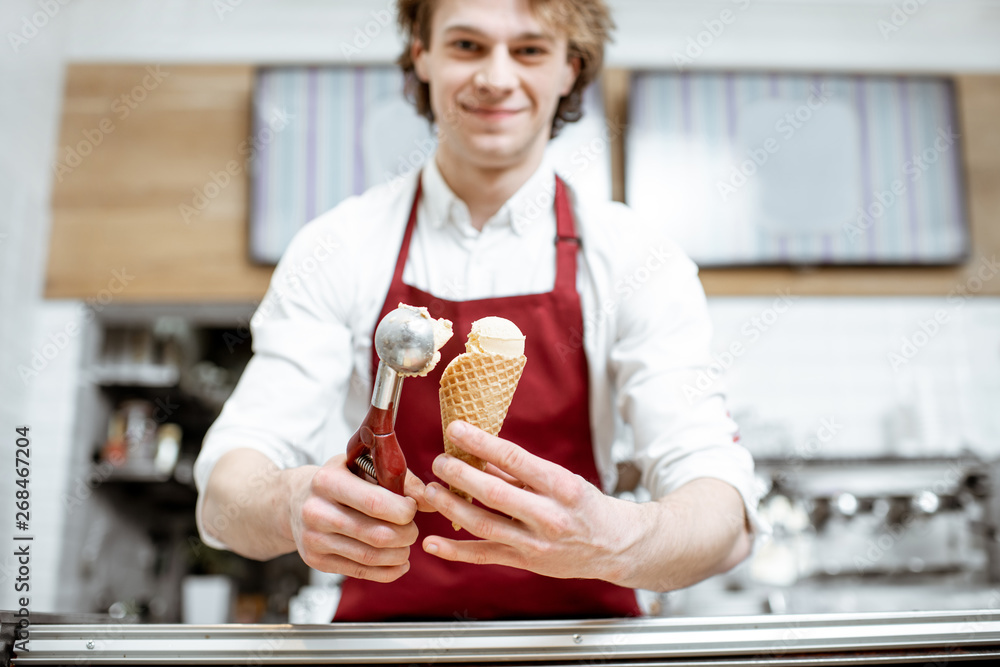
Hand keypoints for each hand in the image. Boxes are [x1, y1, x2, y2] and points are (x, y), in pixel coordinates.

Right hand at [288, 453, 432, 581]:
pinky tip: (399, 562)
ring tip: (406, 545)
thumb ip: (399, 479)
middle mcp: (316, 511)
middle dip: (406, 534)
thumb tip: (429, 500)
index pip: (374, 502)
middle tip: (413, 529)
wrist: (293, 501)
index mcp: (327, 480)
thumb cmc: (338, 479)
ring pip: (370, 556)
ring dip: (399, 554)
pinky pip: (360, 572)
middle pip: (376, 534)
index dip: (403, 509)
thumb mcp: (362, 466)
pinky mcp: (316, 561)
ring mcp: (314, 539)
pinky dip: (387, 571)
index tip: (412, 507)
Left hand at [421, 420, 642, 583]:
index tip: (456, 429)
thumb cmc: (586, 506)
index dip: (481, 443)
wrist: (616, 546)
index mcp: (560, 486)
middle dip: (459, 474)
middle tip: (439, 460)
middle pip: (493, 492)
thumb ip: (519, 470)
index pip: (514, 459)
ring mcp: (536, 542)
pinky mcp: (526, 562)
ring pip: (484, 524)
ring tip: (430, 490)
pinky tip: (433, 543)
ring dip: (451, 506)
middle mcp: (548, 515)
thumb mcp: (561, 479)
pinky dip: (456, 551)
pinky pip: (484, 556)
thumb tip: (480, 454)